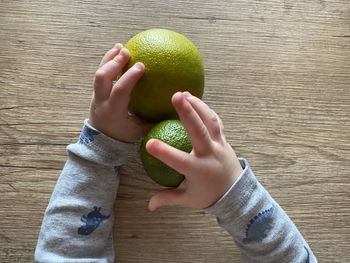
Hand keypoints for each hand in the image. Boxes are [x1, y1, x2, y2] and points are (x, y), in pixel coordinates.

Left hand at [89, 44, 152, 142]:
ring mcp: (96, 96)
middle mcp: (101, 102)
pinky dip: (107, 62)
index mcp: (113, 111)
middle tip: (127, 51)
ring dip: (109, 59)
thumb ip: (154, 120)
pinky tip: (116, 53)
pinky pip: (100, 75)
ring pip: (98, 74)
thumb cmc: (124, 136)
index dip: (129, 77)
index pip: (120, 90)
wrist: (101, 142)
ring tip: (120, 46)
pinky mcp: (96, 93)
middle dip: (114, 62)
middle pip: (102, 78)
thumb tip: (175, 108)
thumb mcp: (140, 132)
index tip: (141, 65)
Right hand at [146, 92, 242, 210]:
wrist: (236, 193)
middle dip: (188, 113)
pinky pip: (216, 121)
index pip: (179, 161)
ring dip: (198, 106)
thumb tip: (149, 205)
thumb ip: (167, 199)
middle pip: (200, 132)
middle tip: (176, 96)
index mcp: (198, 171)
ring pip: (211, 122)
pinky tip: (195, 100)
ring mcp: (219, 145)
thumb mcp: (188, 199)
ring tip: (184, 93)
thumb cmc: (208, 195)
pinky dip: (206, 109)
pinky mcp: (224, 139)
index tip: (149, 143)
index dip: (165, 153)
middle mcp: (210, 155)